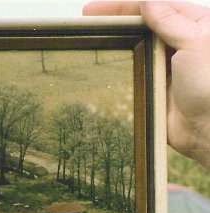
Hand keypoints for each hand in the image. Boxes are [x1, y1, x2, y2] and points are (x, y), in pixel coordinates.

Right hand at [84, 1, 209, 169]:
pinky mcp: (154, 87)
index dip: (123, 7)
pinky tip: (101, 67)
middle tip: (86, 24)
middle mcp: (180, 43)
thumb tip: (147, 4)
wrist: (207, 128)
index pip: (155, 7)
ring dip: (115, 45)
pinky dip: (119, 69)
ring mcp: (165, 66)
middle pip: (142, 26)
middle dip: (115, 23)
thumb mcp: (194, 42)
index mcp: (196, 25)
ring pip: (135, 49)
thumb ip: (170, 21)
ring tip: (90, 43)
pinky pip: (133, 73)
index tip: (94, 10)